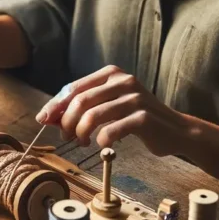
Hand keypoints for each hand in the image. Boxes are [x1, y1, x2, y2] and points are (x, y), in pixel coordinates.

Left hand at [35, 65, 191, 155]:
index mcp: (112, 74)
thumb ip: (83, 108)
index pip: (73, 88)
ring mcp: (134, 98)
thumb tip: (49, 118)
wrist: (175, 130)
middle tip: (65, 137)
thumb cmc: (137, 119)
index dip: (55, 105)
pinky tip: (102, 145)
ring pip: (92, 116)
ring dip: (80, 133)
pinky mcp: (143, 117)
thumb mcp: (109, 107)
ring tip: (82, 142)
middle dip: (66, 122)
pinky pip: (110, 131)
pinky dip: (100, 141)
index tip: (43, 120)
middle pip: (79, 101)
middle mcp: (123, 81)